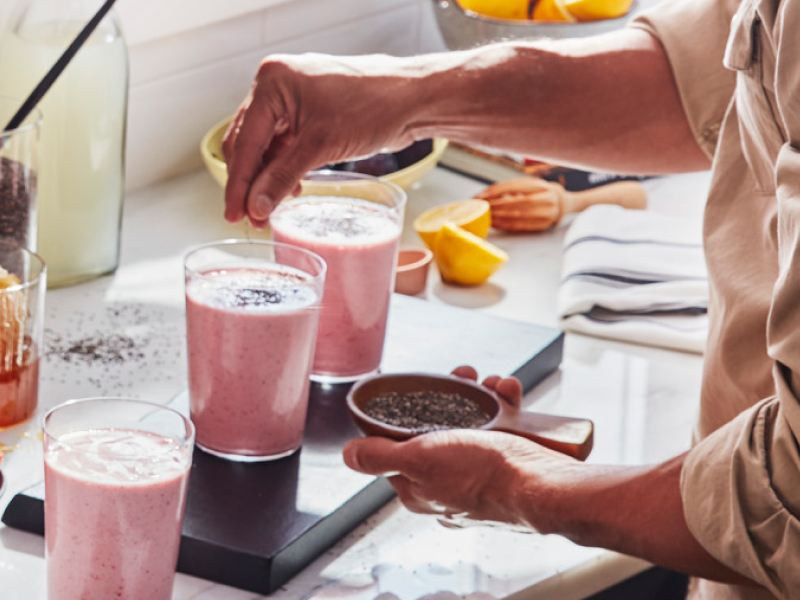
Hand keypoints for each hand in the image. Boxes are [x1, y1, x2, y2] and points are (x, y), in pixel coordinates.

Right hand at [222, 53, 420, 226]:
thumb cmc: (373, 107)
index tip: (233, 215)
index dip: (238, 183)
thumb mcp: (321, 147)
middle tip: (251, 218)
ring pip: (266, 145)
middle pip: (249, 142)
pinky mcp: (309, 112)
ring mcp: (293, 98)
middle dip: (250, 182)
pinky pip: (284, 143)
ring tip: (270, 210)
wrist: (413, 99)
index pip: (243, 141)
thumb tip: (256, 207)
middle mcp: (277, 85)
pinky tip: (291, 189)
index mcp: (273, 82)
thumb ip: (283, 178)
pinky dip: (284, 167)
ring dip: (267, 178)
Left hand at [343, 366, 580, 528]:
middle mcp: (449, 487)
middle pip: (440, 431)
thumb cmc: (484, 476)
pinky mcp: (510, 469)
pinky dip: (507, 406)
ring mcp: (481, 478)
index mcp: (420, 490)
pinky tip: (509, 393)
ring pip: (473, 425)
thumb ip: (381, 456)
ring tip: (491, 383)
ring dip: (482, 395)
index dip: (408, 415)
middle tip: (464, 377)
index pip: (400, 449)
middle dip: (452, 397)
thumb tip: (348, 455)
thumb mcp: (420, 458)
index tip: (423, 392)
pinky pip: (503, 430)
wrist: (545, 488)